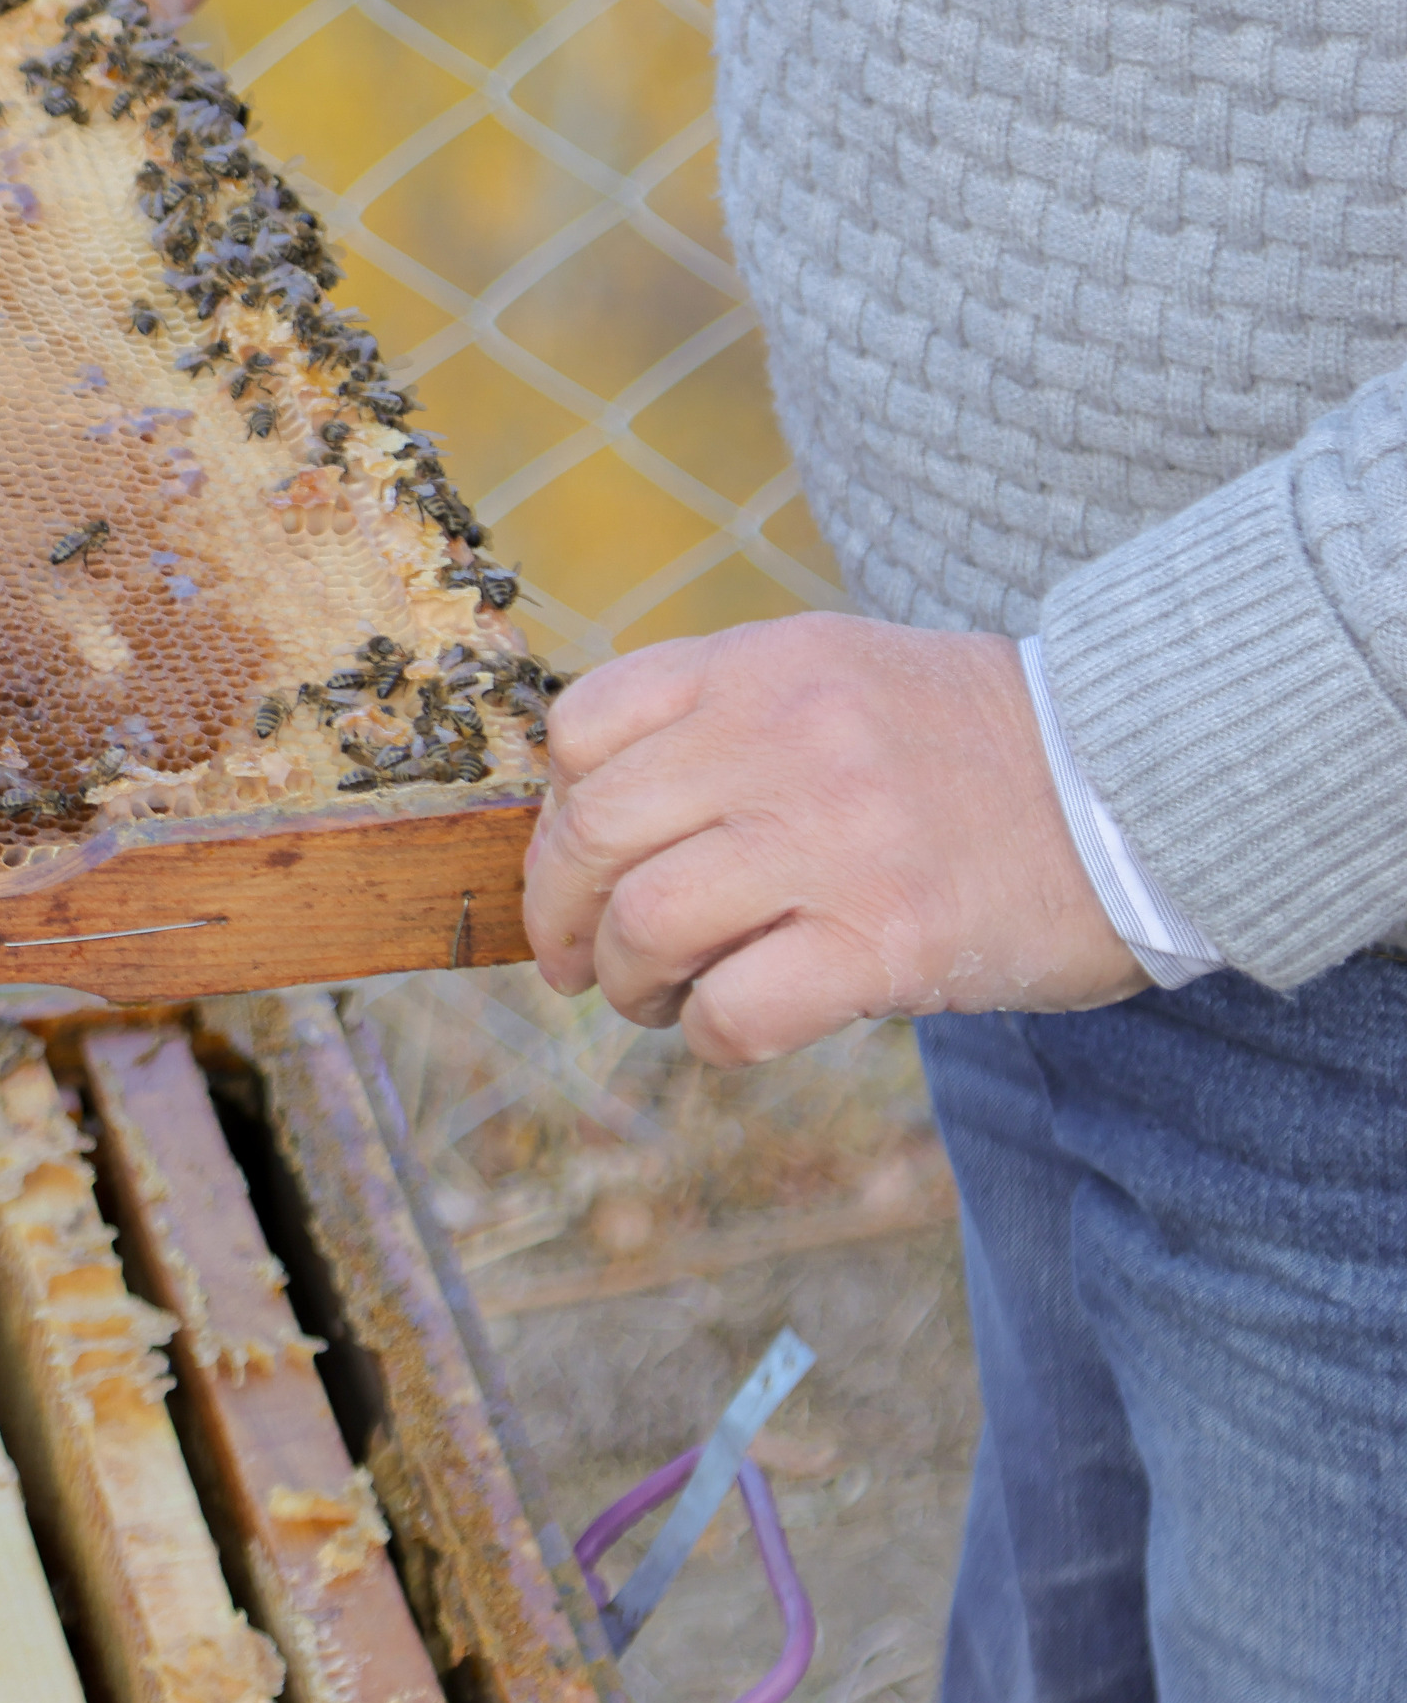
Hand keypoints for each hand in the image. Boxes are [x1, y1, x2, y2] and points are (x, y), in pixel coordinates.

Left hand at [522, 613, 1151, 1063]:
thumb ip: (722, 723)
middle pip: (592, 835)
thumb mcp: (839, 678)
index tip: (583, 866)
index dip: (555, 816)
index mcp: (764, 666)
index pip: (582, 731)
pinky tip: (734, 1026)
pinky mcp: (889, 940)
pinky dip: (709, 1035)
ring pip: (644, 925)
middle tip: (580, 961)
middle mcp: (788, 738)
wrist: (1148, 786)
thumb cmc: (975, 751)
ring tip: (656, 998)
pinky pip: (733, 1010)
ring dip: (629, 983)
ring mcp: (838, 839)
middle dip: (561, 916)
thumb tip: (589, 823)